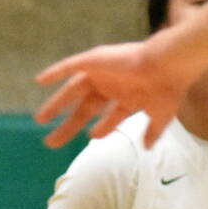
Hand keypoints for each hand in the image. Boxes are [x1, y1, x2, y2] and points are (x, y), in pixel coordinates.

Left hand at [34, 41, 200, 149]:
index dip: (100, 128)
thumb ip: (152, 131)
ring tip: (40, 120)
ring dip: (56, 105)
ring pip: (73, 90)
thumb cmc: (167, 89)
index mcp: (128, 96)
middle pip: (85, 109)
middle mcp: (113, 85)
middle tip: (50, 143)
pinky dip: (55, 72)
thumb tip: (148, 148)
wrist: (167, 66)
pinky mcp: (95, 60)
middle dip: (68, 126)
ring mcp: (102, 73)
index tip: (91, 138)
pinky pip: (70, 66)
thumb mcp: (160, 115)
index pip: (110, 116)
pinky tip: (39, 81)